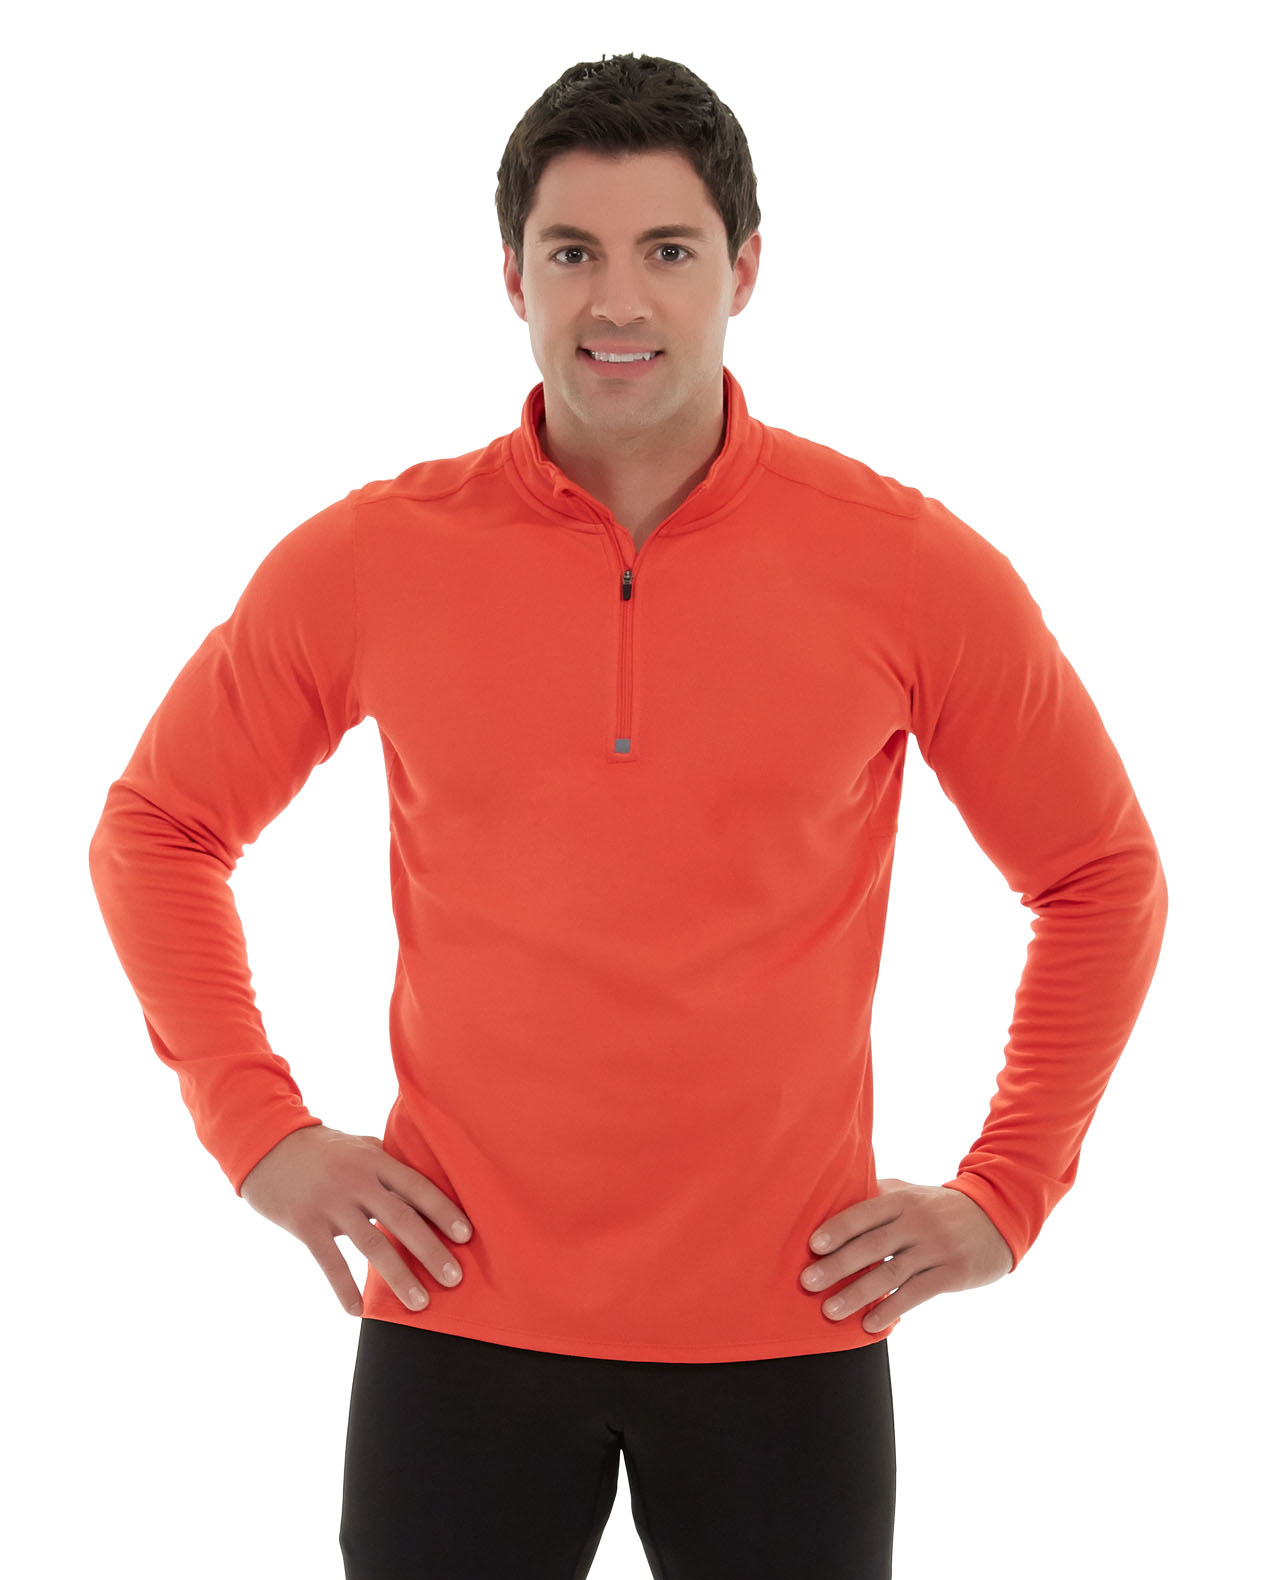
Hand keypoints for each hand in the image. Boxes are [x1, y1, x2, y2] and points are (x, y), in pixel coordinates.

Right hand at [240, 1124, 473, 1316]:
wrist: (265, 1144)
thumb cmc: (319, 1148)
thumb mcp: (358, 1146)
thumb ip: (387, 1164)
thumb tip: (421, 1187)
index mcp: (374, 1160)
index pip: (417, 1187)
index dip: (444, 1211)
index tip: (466, 1236)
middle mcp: (356, 1180)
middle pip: (402, 1218)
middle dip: (431, 1251)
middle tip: (455, 1279)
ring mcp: (330, 1202)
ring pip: (371, 1244)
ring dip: (398, 1277)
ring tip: (420, 1303)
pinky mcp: (304, 1223)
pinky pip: (329, 1261)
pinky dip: (344, 1288)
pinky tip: (358, 1311)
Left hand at [801, 1177, 1013, 1331]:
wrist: (997, 1217)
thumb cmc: (939, 1208)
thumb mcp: (911, 1193)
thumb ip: (878, 1197)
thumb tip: (832, 1206)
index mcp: (902, 1200)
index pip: (865, 1213)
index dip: (838, 1229)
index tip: (812, 1246)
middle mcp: (918, 1222)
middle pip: (872, 1245)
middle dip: (838, 1265)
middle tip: (808, 1283)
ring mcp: (936, 1248)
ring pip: (891, 1273)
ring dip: (858, 1294)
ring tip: (831, 1311)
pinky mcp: (953, 1273)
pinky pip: (917, 1294)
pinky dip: (891, 1309)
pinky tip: (869, 1324)